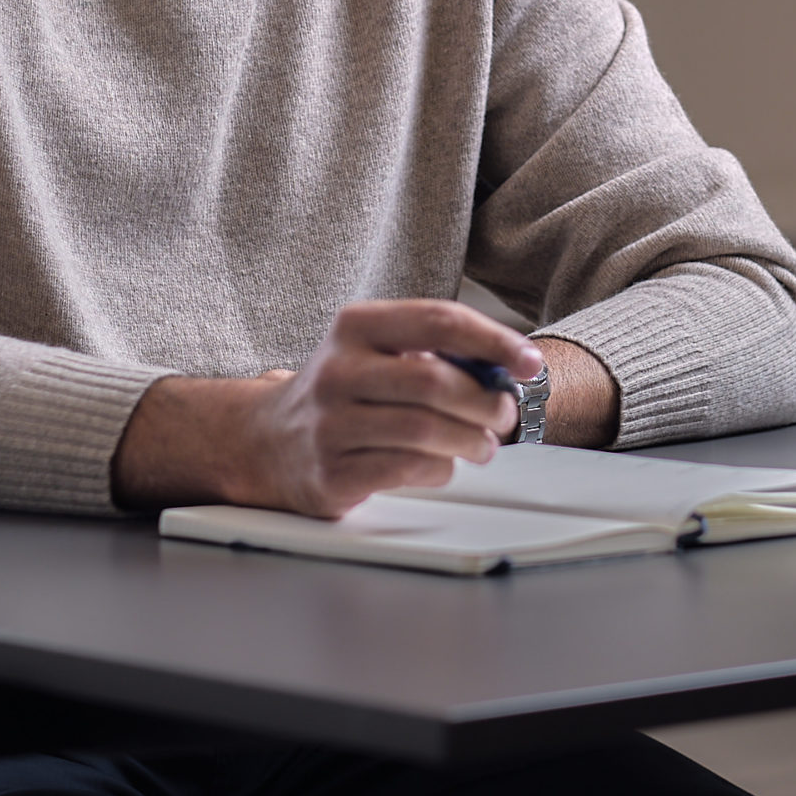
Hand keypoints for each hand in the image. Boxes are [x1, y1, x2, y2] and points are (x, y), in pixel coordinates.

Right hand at [112, 300, 542, 517]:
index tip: (529, 362)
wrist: (266, 442)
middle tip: (503, 415)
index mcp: (356, 327)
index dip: (494, 341)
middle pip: (435, 382)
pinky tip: (442, 464)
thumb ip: (434, 350)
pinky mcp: (332, 473)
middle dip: (486, 402)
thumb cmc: (344, 392)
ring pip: (427, 431)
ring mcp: (331, 425)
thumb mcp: (376, 352)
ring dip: (471, 441)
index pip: (438, 321)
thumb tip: (508, 366)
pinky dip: (441, 469)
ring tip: (482, 445)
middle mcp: (338, 371)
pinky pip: (409, 470)